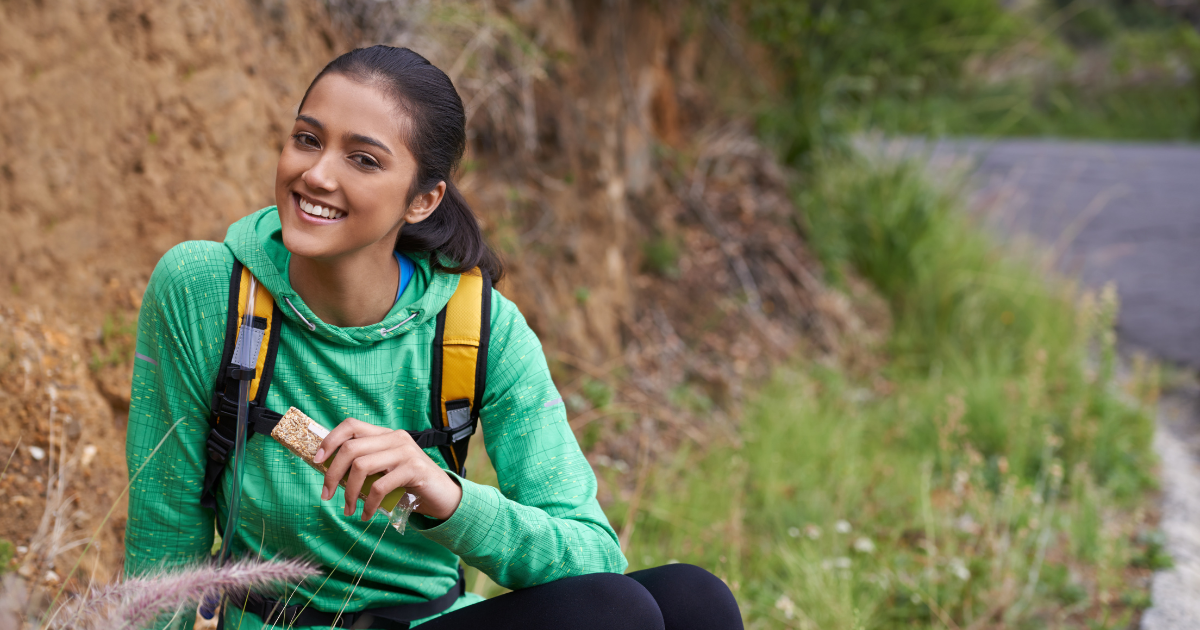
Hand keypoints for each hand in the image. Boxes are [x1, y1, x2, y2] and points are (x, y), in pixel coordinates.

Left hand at [312, 418, 462, 520]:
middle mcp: (395, 438)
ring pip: (361, 467)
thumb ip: (365, 466)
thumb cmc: (408, 485)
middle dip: (332, 473)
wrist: (443, 496)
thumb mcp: (385, 470)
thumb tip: (330, 473)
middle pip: (351, 448)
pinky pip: (380, 486)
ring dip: (348, 492)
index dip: (330, 440)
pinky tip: (367, 515)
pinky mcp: (414, 469)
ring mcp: (405, 452)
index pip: (351, 425)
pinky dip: (369, 504)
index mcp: (385, 434)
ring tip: (348, 509)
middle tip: (326, 495)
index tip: (317, 460)